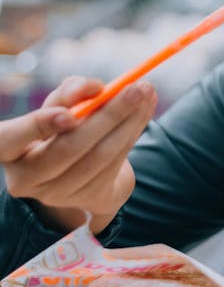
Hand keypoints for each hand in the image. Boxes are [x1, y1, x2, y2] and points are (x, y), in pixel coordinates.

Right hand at [3, 75, 156, 235]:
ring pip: (99, 156)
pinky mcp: (89, 199)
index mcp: (9, 150)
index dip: (36, 127)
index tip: (69, 113)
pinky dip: (134, 133)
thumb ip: (71, 92)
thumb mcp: (60, 104)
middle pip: (68, 148)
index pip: (7, 140)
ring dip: (129, 121)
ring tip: (147, 92)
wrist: (85, 166)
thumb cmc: (63, 126)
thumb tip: (93, 88)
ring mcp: (58, 195)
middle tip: (135, 87)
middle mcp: (26, 178)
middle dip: (107, 115)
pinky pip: (115, 164)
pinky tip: (145, 110)